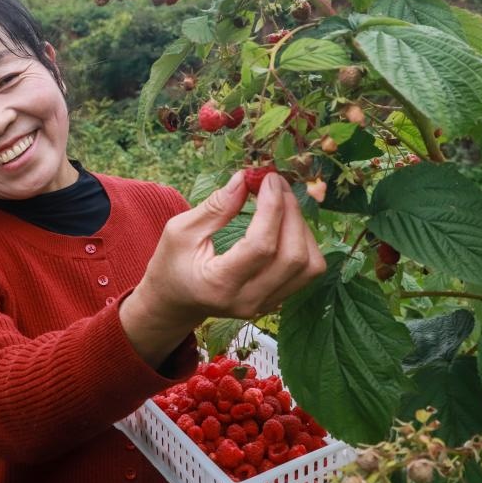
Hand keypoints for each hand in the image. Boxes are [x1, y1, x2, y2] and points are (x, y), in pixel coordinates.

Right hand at [134, 170, 325, 327]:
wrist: (174, 302)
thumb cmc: (172, 264)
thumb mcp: (180, 230)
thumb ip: (216, 206)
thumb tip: (246, 178)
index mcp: (220, 284)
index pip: (262, 246)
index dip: (272, 207)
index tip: (268, 179)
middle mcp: (249, 300)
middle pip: (294, 256)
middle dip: (291, 212)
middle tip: (277, 184)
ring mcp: (266, 304)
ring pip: (309, 265)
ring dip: (302, 227)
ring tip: (282, 202)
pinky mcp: (277, 300)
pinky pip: (307, 271)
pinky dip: (305, 241)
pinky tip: (286, 223)